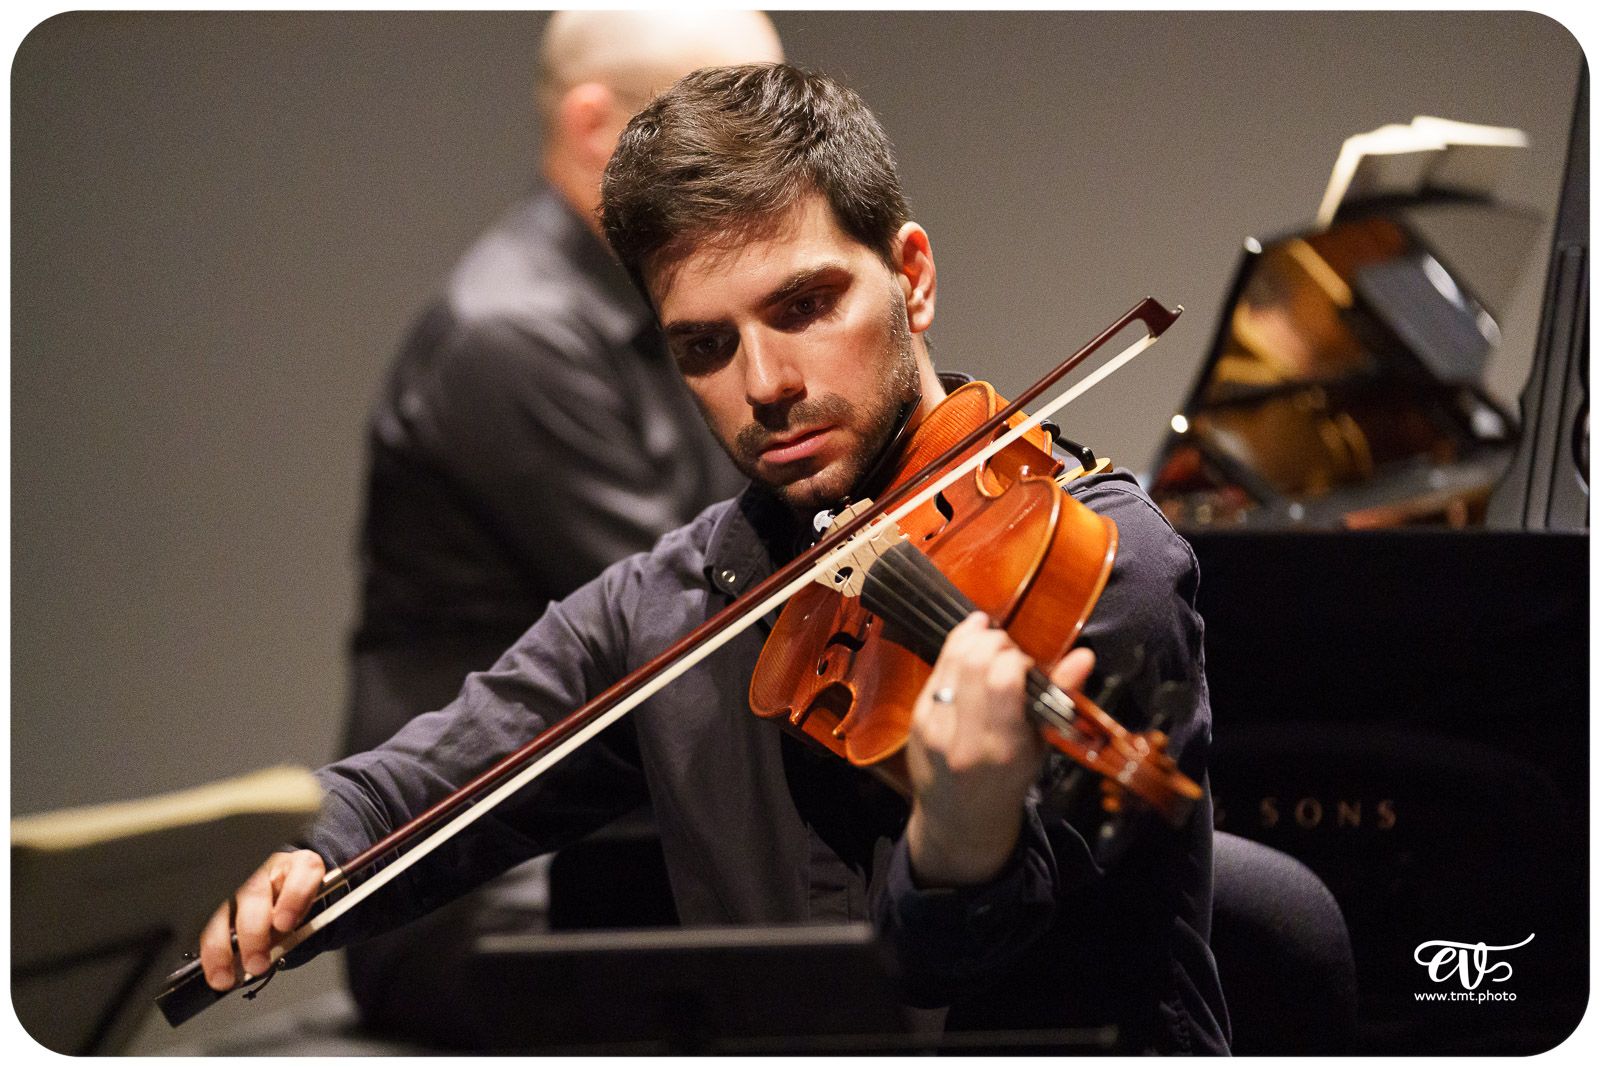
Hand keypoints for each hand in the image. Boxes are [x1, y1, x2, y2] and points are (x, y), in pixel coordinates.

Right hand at [198, 849, 324, 990]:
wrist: (277, 897)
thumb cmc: (291, 904)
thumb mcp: (303, 914)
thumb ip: (293, 926)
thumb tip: (269, 954)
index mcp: (301, 866)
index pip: (304, 870)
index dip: (293, 897)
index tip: (284, 923)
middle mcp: (267, 866)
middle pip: (255, 893)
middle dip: (253, 932)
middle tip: (256, 964)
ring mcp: (238, 878)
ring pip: (222, 907)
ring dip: (221, 945)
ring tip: (224, 975)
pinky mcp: (216, 894)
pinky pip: (205, 920)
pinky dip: (209, 948)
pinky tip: (212, 967)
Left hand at [905, 613, 1094, 886]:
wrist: (960, 820)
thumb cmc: (1008, 782)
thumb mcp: (1040, 748)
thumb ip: (1059, 697)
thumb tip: (1083, 656)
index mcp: (1002, 748)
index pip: (1002, 680)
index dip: (1016, 658)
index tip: (1026, 665)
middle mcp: (964, 737)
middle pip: (973, 662)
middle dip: (994, 642)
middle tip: (1007, 649)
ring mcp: (933, 726)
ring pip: (951, 659)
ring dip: (973, 640)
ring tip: (990, 643)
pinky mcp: (916, 718)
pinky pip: (937, 670)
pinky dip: (955, 652)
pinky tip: (970, 651)